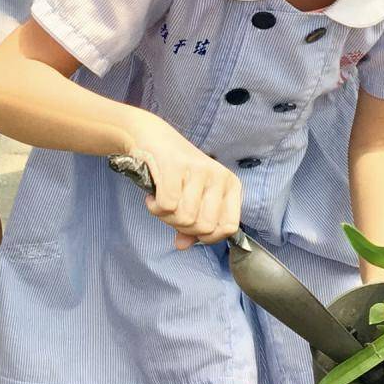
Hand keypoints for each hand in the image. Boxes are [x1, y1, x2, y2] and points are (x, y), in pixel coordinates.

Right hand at [124, 119, 243, 249]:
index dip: (208, 237)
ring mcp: (199, 170)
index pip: (229, 228)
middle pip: (205, 227)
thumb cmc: (176, 172)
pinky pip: (167, 205)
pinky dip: (154, 206)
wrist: (152, 138)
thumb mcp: (191, 199)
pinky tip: (152, 195)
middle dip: (182, 226)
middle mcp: (219, 177)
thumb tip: (183, 245)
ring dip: (166, 216)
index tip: (191, 229)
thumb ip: (191, 226)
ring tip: (161, 200)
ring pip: (185, 218)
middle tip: (171, 210)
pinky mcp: (176, 166)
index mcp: (230, 186)